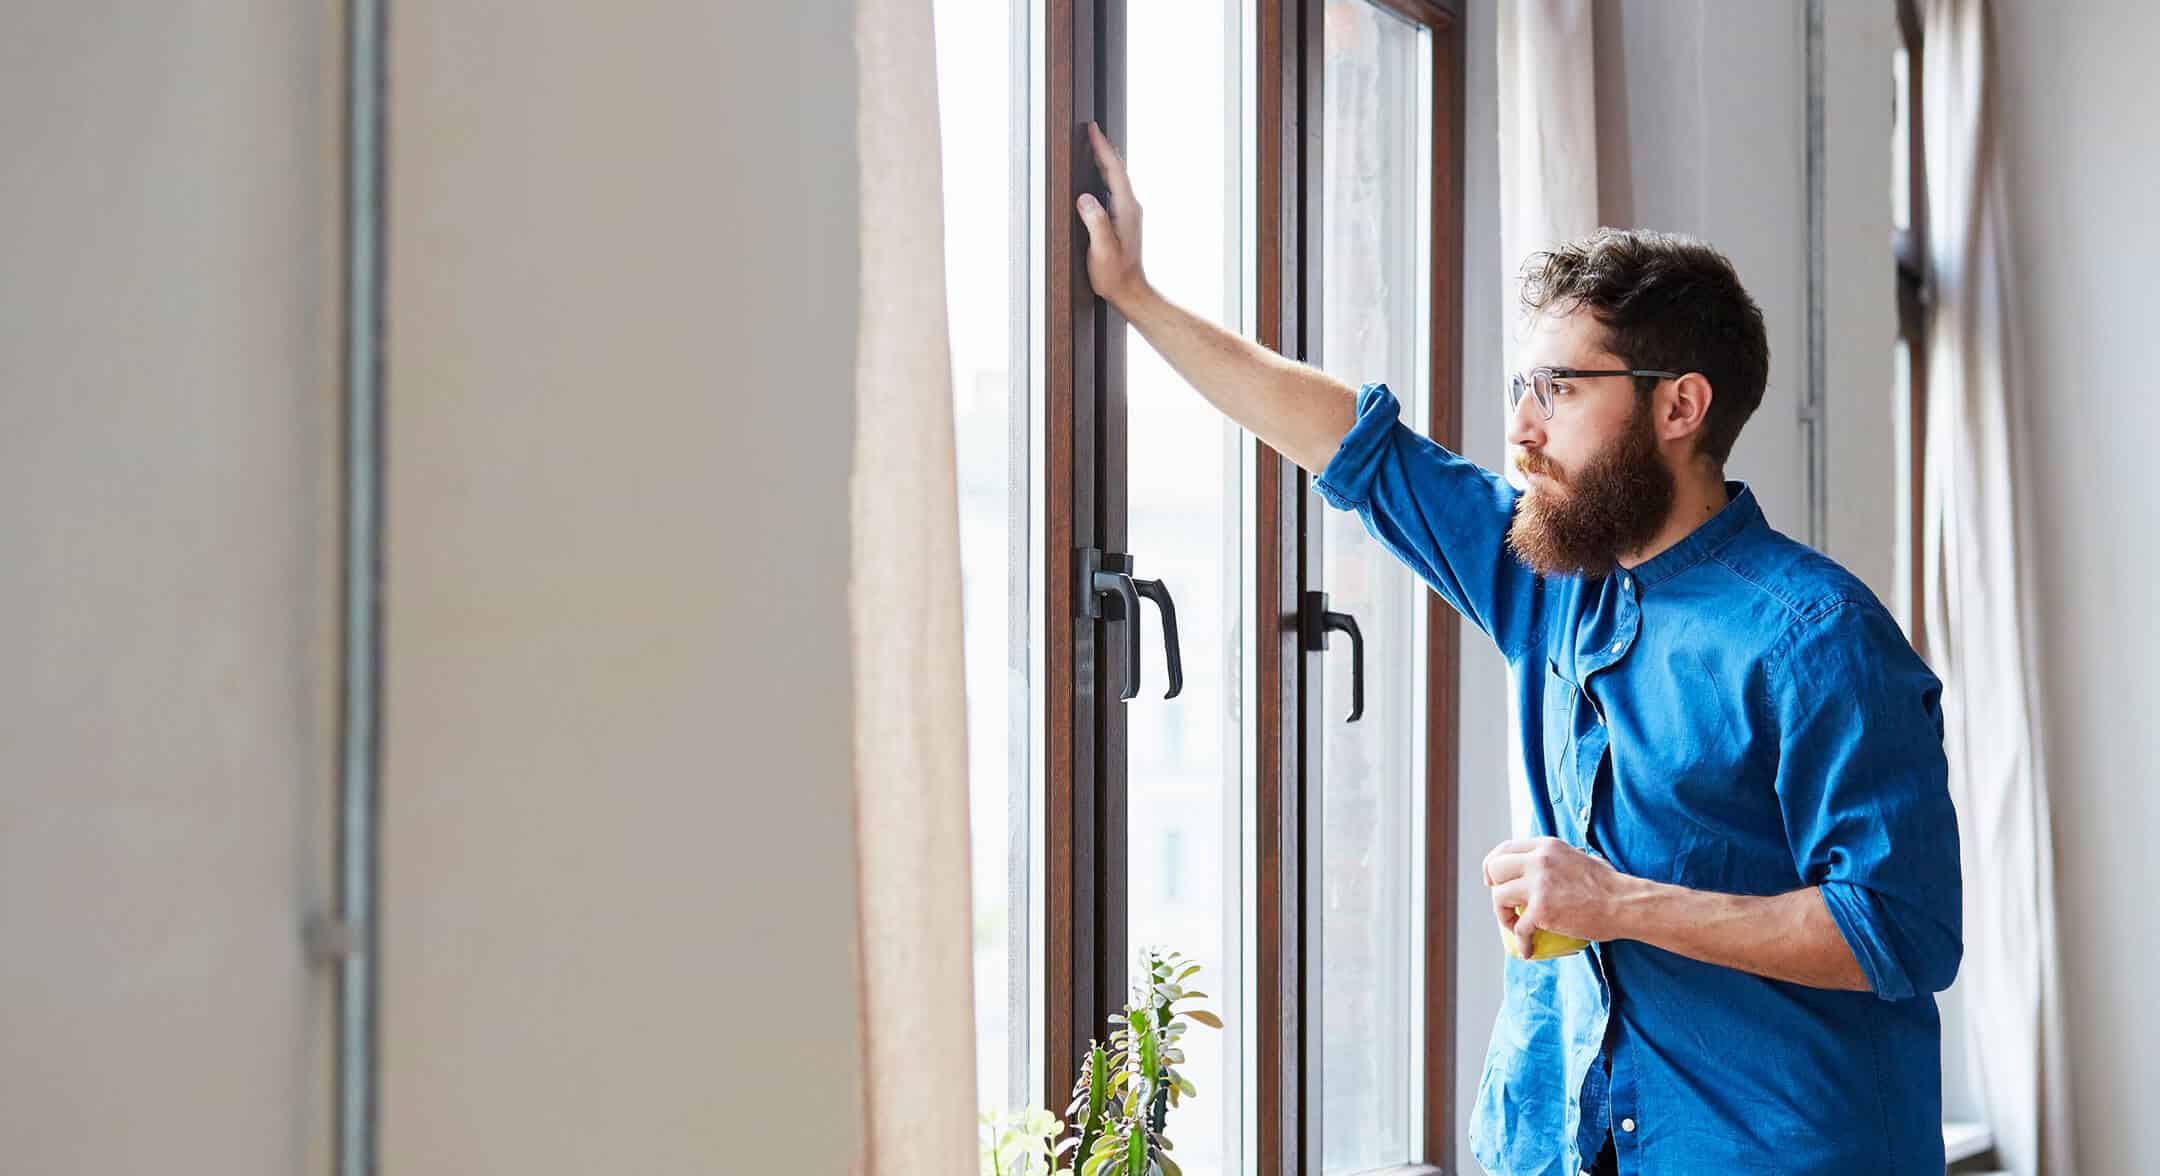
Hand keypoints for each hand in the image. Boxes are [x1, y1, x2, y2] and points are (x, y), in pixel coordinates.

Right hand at [1075, 121, 1148, 308]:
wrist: (1130, 292)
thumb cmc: (1114, 275)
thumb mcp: (1102, 250)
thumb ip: (1095, 223)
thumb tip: (1085, 198)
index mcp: (1126, 210)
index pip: (1114, 171)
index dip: (1103, 148)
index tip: (1093, 129)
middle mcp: (1131, 208)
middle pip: (1117, 170)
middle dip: (1104, 148)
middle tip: (1091, 129)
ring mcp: (1129, 214)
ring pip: (1117, 179)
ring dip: (1105, 161)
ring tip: (1094, 145)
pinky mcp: (1124, 220)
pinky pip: (1115, 190)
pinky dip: (1106, 176)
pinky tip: (1099, 177)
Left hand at [1483, 837, 1631, 958]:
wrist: (1624, 904)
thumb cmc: (1607, 885)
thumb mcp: (1576, 857)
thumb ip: (1554, 860)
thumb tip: (1539, 871)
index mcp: (1546, 846)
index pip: (1504, 849)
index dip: (1493, 866)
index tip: (1493, 880)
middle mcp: (1538, 861)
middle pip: (1495, 869)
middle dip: (1494, 888)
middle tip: (1503, 904)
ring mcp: (1538, 885)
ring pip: (1498, 897)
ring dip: (1503, 915)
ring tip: (1516, 926)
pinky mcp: (1542, 910)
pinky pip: (1518, 928)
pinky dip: (1521, 942)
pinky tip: (1528, 949)